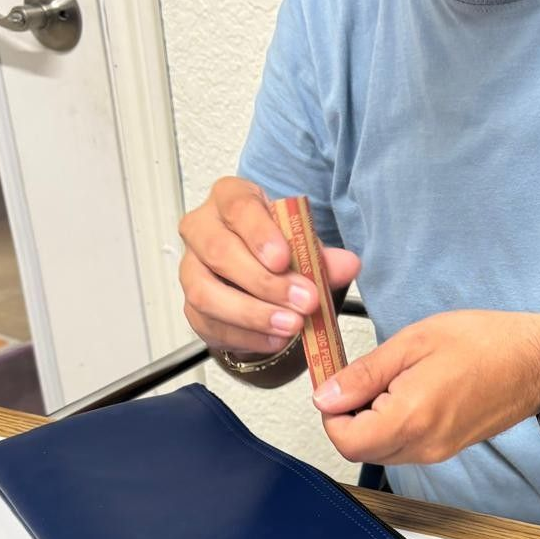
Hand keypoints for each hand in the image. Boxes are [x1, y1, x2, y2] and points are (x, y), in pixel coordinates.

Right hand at [177, 177, 359, 354]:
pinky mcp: (192, 307)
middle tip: (304, 300)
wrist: (259, 273)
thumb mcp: (303, 243)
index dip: (260, 234)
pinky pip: (210, 325)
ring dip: (253, 314)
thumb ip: (323, 254)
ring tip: (292, 325)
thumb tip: (348, 265)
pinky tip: (276, 339)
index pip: (237, 207)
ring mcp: (191, 269)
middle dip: (265, 282)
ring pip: (206, 293)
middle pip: (219, 252)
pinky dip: (247, 336)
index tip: (284, 259)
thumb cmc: (277, 246)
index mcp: (230, 199)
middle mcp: (202, 230)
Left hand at [312, 310, 539, 465]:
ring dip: (372, 422)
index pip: (344, 441)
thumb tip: (325, 396)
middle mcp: (423, 445)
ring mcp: (437, 452)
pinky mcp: (447, 449)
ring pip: (381, 451)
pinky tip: (410, 392)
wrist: (537, 360)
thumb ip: (365, 373)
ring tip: (392, 380)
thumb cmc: (485, 342)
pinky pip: (404, 447)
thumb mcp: (414, 342)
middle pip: (360, 449)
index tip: (338, 383)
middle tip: (364, 377)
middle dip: (350, 417)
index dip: (331, 413)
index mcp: (411, 417)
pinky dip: (394, 425)